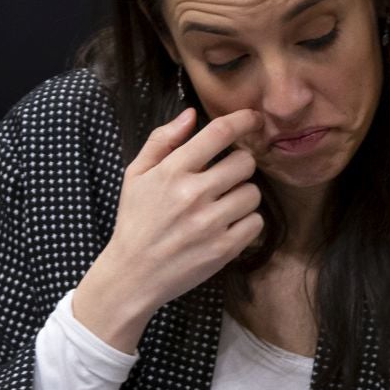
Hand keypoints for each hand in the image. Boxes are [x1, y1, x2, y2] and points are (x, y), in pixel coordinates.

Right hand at [73, 107, 263, 351]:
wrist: (133, 274)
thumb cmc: (136, 220)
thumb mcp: (136, 175)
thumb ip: (162, 141)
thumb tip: (192, 114)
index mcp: (171, 171)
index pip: (219, 133)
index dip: (243, 120)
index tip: (253, 118)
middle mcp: (193, 194)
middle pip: (245, 162)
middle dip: (239, 165)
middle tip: (226, 176)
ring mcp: (210, 223)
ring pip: (253, 193)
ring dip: (243, 195)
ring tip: (223, 204)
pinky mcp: (224, 249)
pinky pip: (256, 222)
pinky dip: (246, 222)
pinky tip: (226, 226)